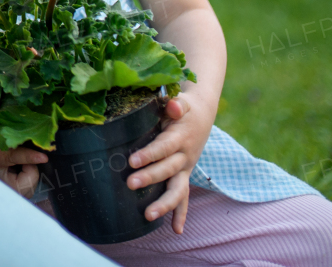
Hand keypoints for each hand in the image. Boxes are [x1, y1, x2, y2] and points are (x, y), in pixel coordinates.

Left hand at [127, 93, 215, 232]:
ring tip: (148, 216)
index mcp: (180, 137)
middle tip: (130, 184)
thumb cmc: (182, 108)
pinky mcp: (184, 176)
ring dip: (165, 204)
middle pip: (168, 170)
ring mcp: (185, 168)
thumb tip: (173, 106)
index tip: (132, 161)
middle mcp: (184, 156)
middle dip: (150, 178)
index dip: (150, 154)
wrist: (201, 115)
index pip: (164, 147)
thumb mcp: (181, 102)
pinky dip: (181, 214)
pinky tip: (176, 230)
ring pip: (178, 190)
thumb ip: (176, 105)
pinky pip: (183, 197)